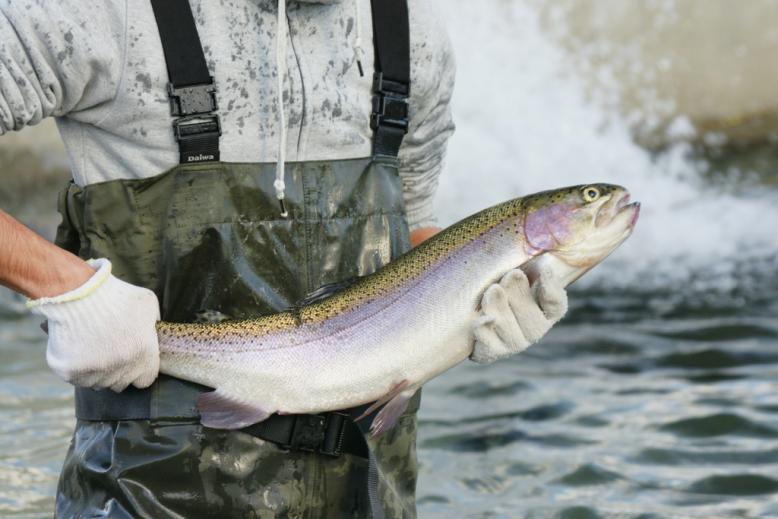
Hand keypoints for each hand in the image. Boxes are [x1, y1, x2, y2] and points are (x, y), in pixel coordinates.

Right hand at [27, 259, 159, 391]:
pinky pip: (74, 377)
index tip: (131, 361)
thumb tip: (152, 334)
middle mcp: (120, 367)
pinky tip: (74, 347)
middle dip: (116, 371)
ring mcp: (94, 372)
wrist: (78, 292)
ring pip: (96, 382)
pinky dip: (73, 366)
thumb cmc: (115, 295)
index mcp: (143, 354)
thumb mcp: (148, 305)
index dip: (139, 371)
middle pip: (120, 383)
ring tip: (91, 346)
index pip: (145, 380)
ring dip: (95, 370)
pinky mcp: (69, 371)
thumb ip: (153, 325)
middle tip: (108, 351)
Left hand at [470, 268, 566, 363]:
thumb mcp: (509, 267)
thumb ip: (523, 259)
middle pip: (533, 320)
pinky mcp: (491, 352)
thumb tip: (534, 250)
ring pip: (511, 332)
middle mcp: (532, 330)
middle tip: (511, 274)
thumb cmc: (492, 280)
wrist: (464, 309)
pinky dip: (484, 332)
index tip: (544, 270)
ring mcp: (513, 344)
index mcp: (543, 310)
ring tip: (493, 290)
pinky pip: (489, 347)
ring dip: (501, 309)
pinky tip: (479, 319)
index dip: (552, 291)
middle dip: (521, 295)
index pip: (556, 306)